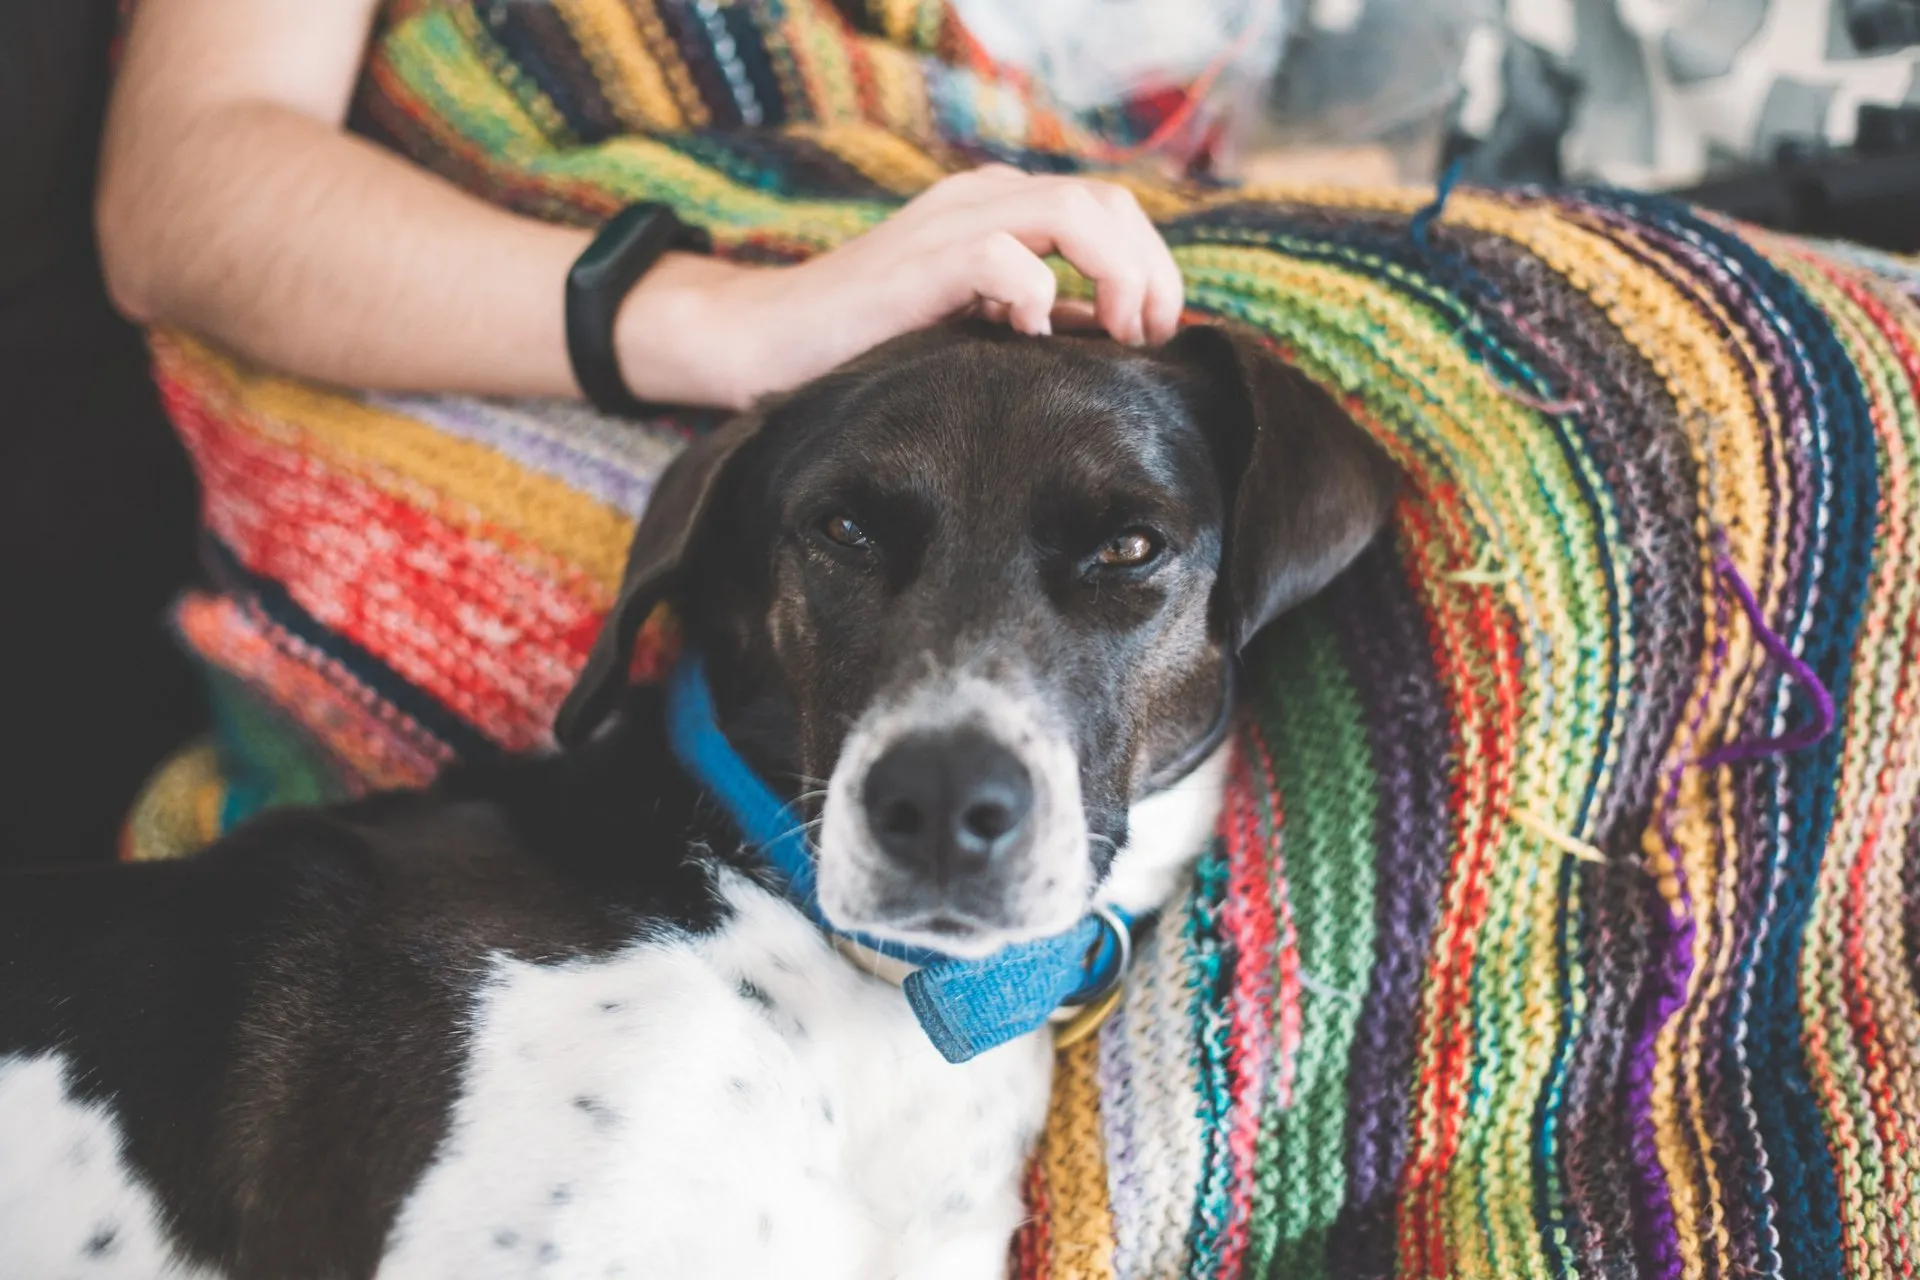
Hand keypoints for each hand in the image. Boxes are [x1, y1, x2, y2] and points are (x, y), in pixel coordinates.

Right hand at [616, 166, 1184, 409]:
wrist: (767, 341)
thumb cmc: (868, 345)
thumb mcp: (974, 325)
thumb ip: (1039, 319)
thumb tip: (1112, 335)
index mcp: (999, 209)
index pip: (1108, 207)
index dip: (1152, 264)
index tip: (1157, 334)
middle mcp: (981, 200)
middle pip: (1105, 200)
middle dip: (1149, 269)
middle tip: (1149, 338)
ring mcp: (949, 224)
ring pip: (1070, 209)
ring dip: (1115, 272)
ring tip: (1116, 333)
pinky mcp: (918, 261)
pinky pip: (1003, 254)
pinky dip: (1035, 291)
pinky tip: (1032, 336)